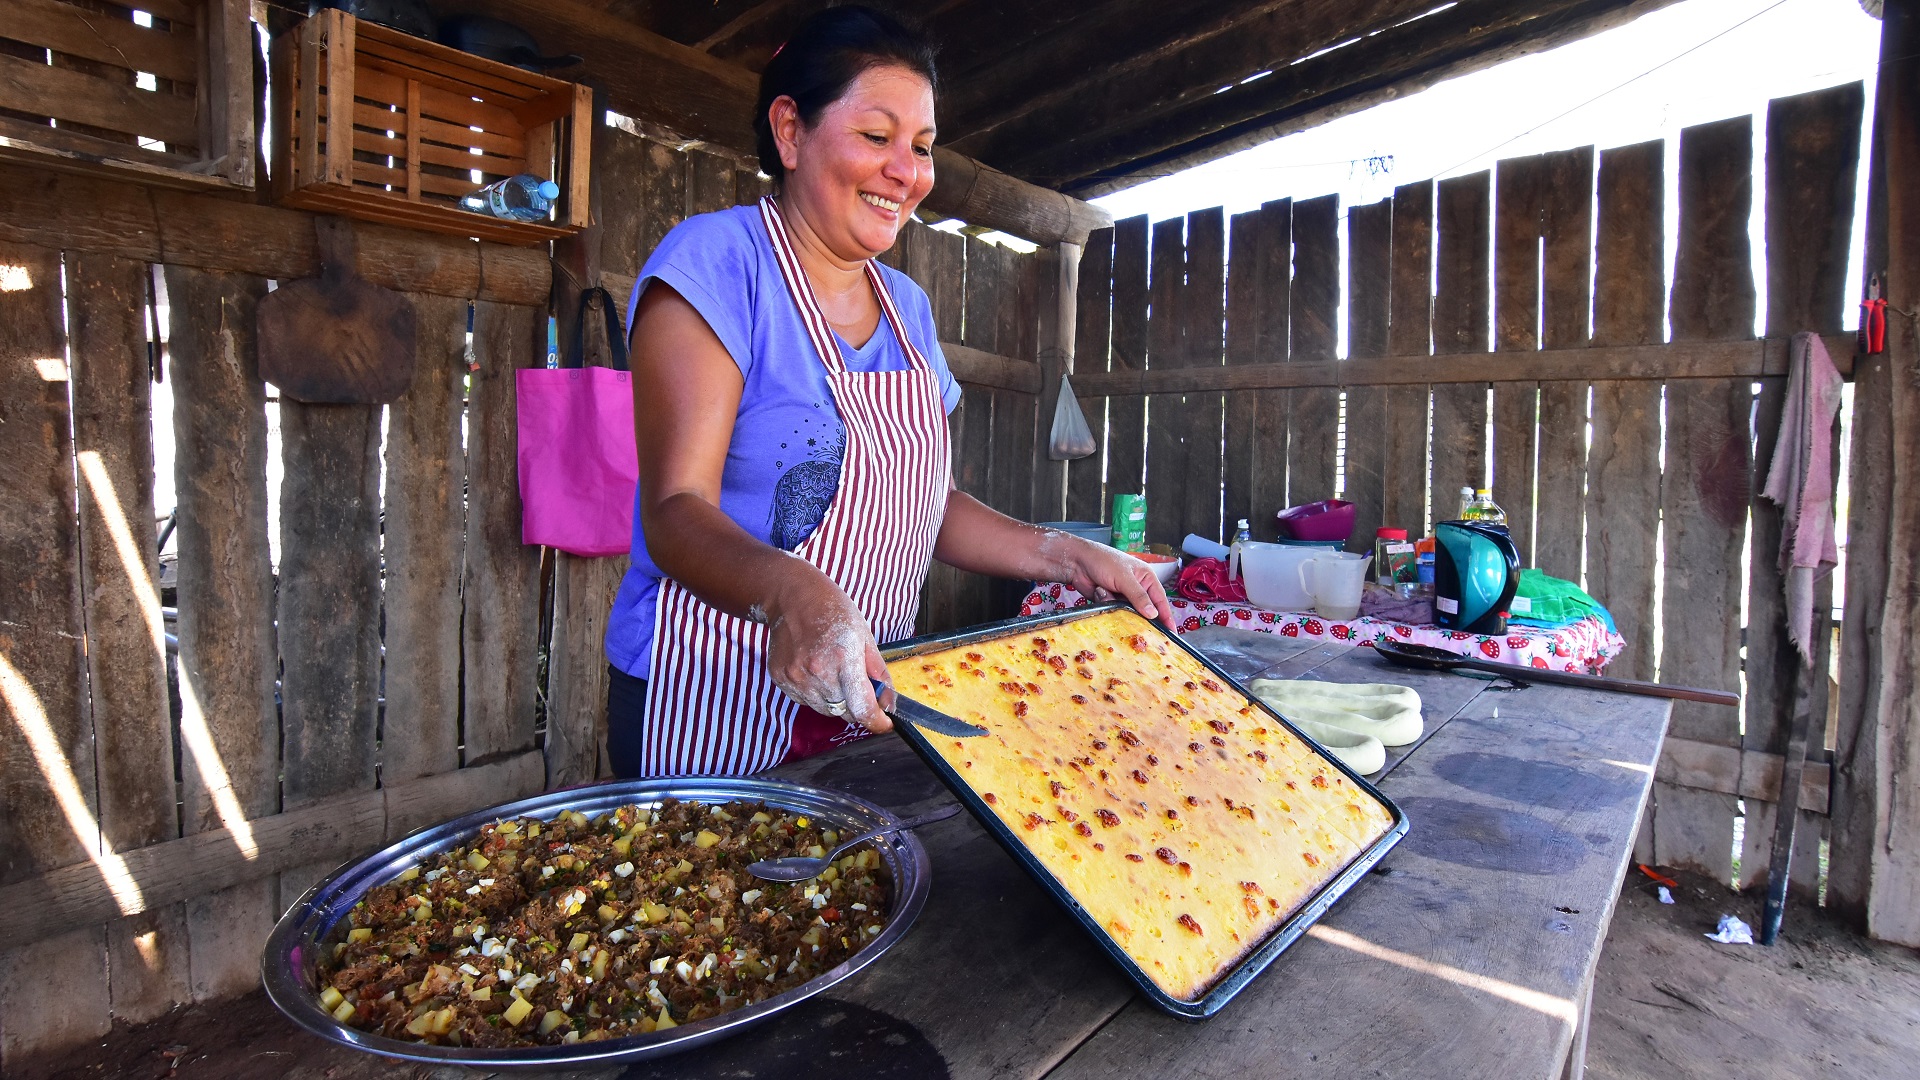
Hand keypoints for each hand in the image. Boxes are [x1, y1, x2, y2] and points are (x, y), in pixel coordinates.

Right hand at [763, 565, 894, 732]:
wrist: (793, 597)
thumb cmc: (833, 611)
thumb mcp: (865, 637)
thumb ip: (878, 673)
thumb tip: (889, 703)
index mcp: (844, 658)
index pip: (862, 708)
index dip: (877, 722)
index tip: (884, 724)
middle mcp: (818, 671)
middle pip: (844, 712)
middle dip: (855, 704)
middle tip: (854, 681)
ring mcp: (796, 677)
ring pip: (824, 709)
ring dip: (834, 699)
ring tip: (831, 670)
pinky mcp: (781, 679)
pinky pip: (805, 701)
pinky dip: (815, 693)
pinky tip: (814, 669)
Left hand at [1053, 535, 1175, 627]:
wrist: (1076, 562)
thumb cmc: (1104, 561)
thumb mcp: (1124, 577)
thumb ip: (1138, 596)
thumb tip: (1153, 614)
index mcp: (1146, 578)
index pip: (1160, 600)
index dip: (1166, 616)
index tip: (1171, 632)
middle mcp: (1137, 588)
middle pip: (1145, 610)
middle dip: (1139, 616)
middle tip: (1140, 629)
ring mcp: (1123, 596)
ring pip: (1128, 613)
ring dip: (1119, 609)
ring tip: (1109, 595)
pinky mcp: (1111, 602)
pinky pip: (1114, 612)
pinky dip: (1107, 605)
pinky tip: (1100, 593)